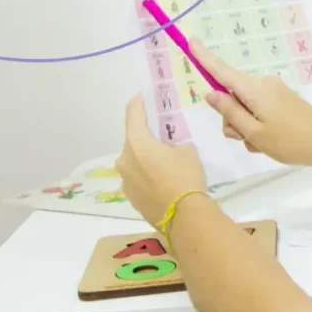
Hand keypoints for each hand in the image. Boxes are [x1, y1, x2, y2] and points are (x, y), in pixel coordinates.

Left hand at [116, 95, 207, 226]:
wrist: (184, 216)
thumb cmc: (185, 176)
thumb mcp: (187, 151)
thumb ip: (174, 144)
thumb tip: (168, 150)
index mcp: (136, 143)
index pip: (133, 114)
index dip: (139, 101)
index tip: (143, 94)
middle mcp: (124, 159)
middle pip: (134, 141)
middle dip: (148, 137)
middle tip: (165, 136)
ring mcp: (125, 180)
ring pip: (136, 162)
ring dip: (147, 159)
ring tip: (167, 164)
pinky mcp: (131, 198)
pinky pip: (139, 179)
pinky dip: (148, 176)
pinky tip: (165, 182)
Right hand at [190, 40, 311, 165]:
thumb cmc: (290, 141)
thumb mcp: (254, 132)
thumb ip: (230, 112)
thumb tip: (211, 92)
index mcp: (255, 89)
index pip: (222, 71)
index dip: (204, 58)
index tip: (190, 40)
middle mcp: (264, 85)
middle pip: (232, 98)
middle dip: (232, 121)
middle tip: (249, 139)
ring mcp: (275, 93)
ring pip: (245, 110)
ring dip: (247, 129)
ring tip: (263, 144)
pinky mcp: (283, 101)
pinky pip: (259, 113)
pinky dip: (259, 128)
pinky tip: (271, 143)